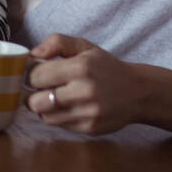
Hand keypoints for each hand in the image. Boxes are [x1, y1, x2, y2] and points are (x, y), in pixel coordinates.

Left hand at [24, 33, 145, 134]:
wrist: (139, 92)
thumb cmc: (106, 67)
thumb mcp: (84, 46)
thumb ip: (56, 42)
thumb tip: (31, 54)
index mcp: (80, 67)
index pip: (35, 76)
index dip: (32, 75)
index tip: (37, 74)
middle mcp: (85, 91)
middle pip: (35, 102)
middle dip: (34, 95)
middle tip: (42, 89)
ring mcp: (88, 113)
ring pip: (45, 117)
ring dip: (45, 108)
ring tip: (54, 98)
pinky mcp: (91, 128)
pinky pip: (60, 125)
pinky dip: (59, 117)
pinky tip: (69, 107)